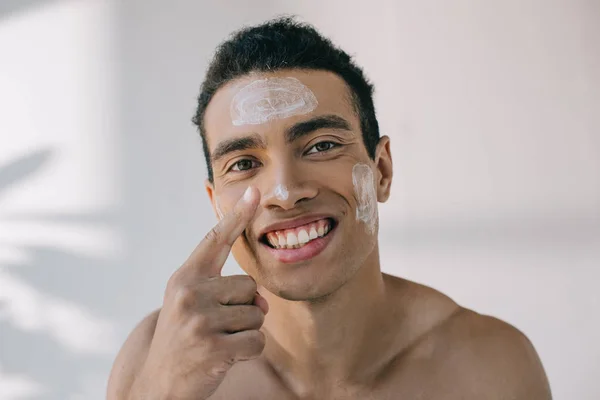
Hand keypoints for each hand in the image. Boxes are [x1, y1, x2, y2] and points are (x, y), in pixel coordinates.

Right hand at [130, 187, 267, 399]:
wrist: (157, 384)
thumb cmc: (181, 339)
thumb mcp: (189, 305)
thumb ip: (222, 291)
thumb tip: (264, 301)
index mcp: (185, 278)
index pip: (215, 240)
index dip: (237, 216)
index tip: (255, 192)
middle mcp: (190, 293)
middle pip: (250, 286)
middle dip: (244, 309)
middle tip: (216, 327)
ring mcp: (200, 321)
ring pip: (257, 315)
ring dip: (245, 332)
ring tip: (217, 341)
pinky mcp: (214, 348)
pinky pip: (257, 340)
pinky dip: (248, 351)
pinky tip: (224, 357)